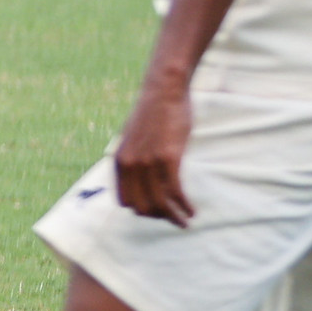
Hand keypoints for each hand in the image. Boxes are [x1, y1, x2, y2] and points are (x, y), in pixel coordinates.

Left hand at [115, 77, 194, 225]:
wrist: (164, 90)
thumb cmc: (154, 113)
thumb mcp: (134, 139)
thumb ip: (134, 159)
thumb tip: (141, 180)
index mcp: (119, 161)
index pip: (125, 202)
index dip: (142, 211)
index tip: (158, 211)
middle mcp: (130, 165)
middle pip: (142, 208)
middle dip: (159, 217)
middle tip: (175, 219)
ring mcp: (148, 162)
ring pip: (160, 204)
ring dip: (174, 218)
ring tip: (186, 221)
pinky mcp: (168, 158)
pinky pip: (175, 193)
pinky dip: (184, 205)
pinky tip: (192, 209)